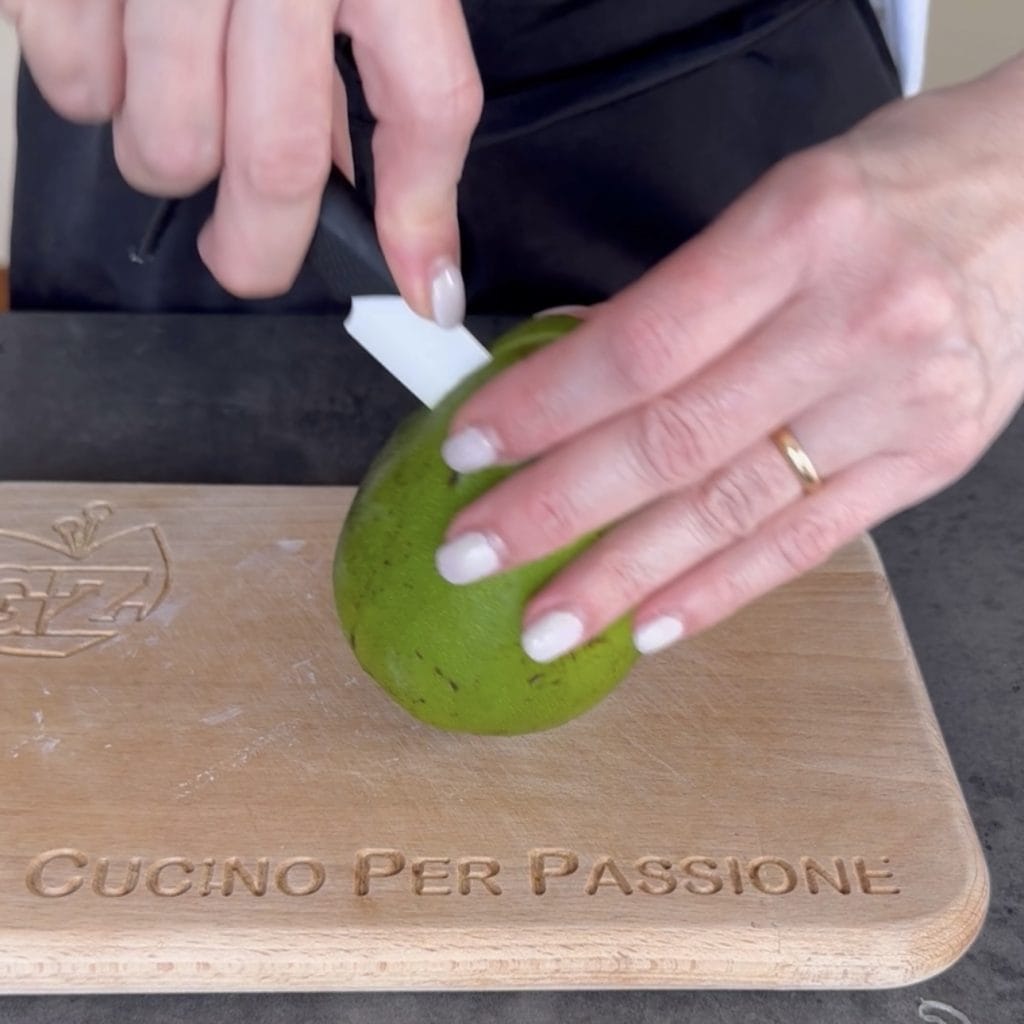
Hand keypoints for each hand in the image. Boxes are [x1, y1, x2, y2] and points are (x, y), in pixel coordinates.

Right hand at [1, 0, 481, 321]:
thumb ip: (371, 59)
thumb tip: (380, 207)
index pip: (424, 104)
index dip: (422, 217)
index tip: (428, 296)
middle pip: (277, 162)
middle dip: (260, 248)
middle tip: (247, 258)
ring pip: (164, 146)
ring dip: (167, 162)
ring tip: (174, 106)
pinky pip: (67, 83)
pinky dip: (88, 95)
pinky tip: (112, 44)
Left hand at [436, 56, 1023, 662]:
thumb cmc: (900, 184)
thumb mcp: (776, 202)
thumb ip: (676, 298)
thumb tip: (567, 370)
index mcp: (798, 234)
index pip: (639, 347)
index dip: (542, 407)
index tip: (471, 448)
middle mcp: (852, 324)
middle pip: (672, 442)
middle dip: (558, 512)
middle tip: (474, 557)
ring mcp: (897, 405)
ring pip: (731, 510)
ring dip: (625, 576)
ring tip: (549, 620)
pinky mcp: (927, 464)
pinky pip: (806, 545)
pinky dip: (720, 591)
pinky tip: (651, 624)